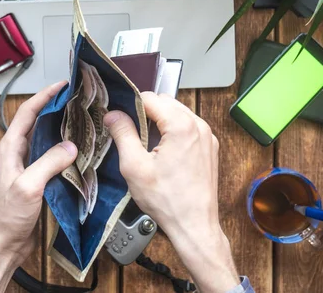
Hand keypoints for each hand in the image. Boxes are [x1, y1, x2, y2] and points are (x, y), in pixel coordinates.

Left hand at [0, 81, 77, 292]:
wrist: (2, 244)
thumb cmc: (6, 216)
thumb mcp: (28, 186)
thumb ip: (48, 163)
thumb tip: (71, 146)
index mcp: (10, 148)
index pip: (27, 112)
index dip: (44, 96)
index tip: (62, 85)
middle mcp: (18, 153)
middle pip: (38, 122)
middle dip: (56, 108)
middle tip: (77, 100)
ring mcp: (27, 166)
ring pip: (46, 140)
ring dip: (62, 130)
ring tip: (83, 121)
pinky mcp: (37, 180)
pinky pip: (52, 159)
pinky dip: (65, 152)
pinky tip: (80, 153)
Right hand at [104, 92, 239, 292]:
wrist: (194, 225)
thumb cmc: (166, 200)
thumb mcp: (134, 166)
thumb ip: (122, 133)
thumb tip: (113, 114)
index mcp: (181, 125)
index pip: (150, 98)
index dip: (130, 106)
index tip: (119, 120)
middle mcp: (198, 125)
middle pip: (165, 102)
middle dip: (146, 112)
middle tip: (131, 133)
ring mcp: (207, 136)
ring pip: (177, 112)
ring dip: (160, 120)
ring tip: (146, 144)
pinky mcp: (209, 146)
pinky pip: (187, 126)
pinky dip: (173, 130)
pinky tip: (162, 151)